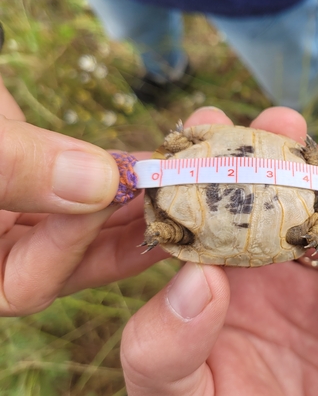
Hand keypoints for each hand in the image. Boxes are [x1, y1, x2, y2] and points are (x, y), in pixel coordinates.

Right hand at [0, 75, 165, 314]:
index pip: (23, 285)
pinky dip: (110, 173)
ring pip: (80, 225)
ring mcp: (12, 216)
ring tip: (172, 180)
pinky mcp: (29, 179)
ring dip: (128, 201)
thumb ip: (8, 168)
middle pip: (67, 261)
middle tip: (174, 202)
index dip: (67, 244)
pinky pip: (78, 188)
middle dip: (122, 230)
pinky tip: (146, 159)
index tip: (103, 191)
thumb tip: (98, 182)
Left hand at [120, 107, 317, 394]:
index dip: (203, 165)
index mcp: (212, 285)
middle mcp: (264, 278)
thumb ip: (165, 346)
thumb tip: (196, 277)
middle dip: (276, 155)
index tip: (205, 123)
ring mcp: (316, 292)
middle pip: (269, 202)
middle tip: (281, 121)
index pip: (203, 213)